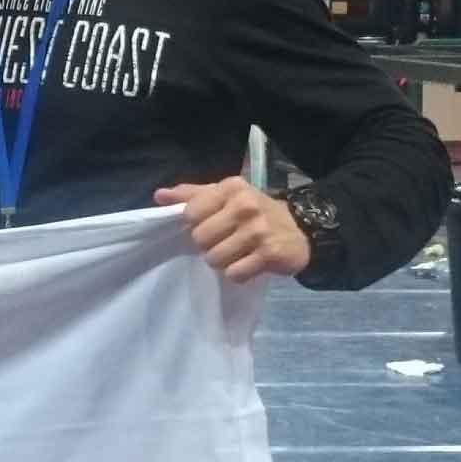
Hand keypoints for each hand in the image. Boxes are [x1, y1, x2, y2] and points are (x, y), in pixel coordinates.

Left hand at [157, 177, 312, 282]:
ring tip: (236, 254)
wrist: (301, 229)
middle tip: (224, 242)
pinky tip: (248, 264)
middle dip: (208, 246)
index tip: (209, 225)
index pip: (191, 212)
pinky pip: (234, 273)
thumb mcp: (226, 196)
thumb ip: (192, 195)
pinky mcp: (268, 254)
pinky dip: (238, 273)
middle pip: (200, 238)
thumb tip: (159, 195)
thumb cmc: (254, 212)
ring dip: (222, 262)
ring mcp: (258, 230)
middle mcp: (245, 205)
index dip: (195, 225)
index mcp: (231, 187)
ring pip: (214, 258)